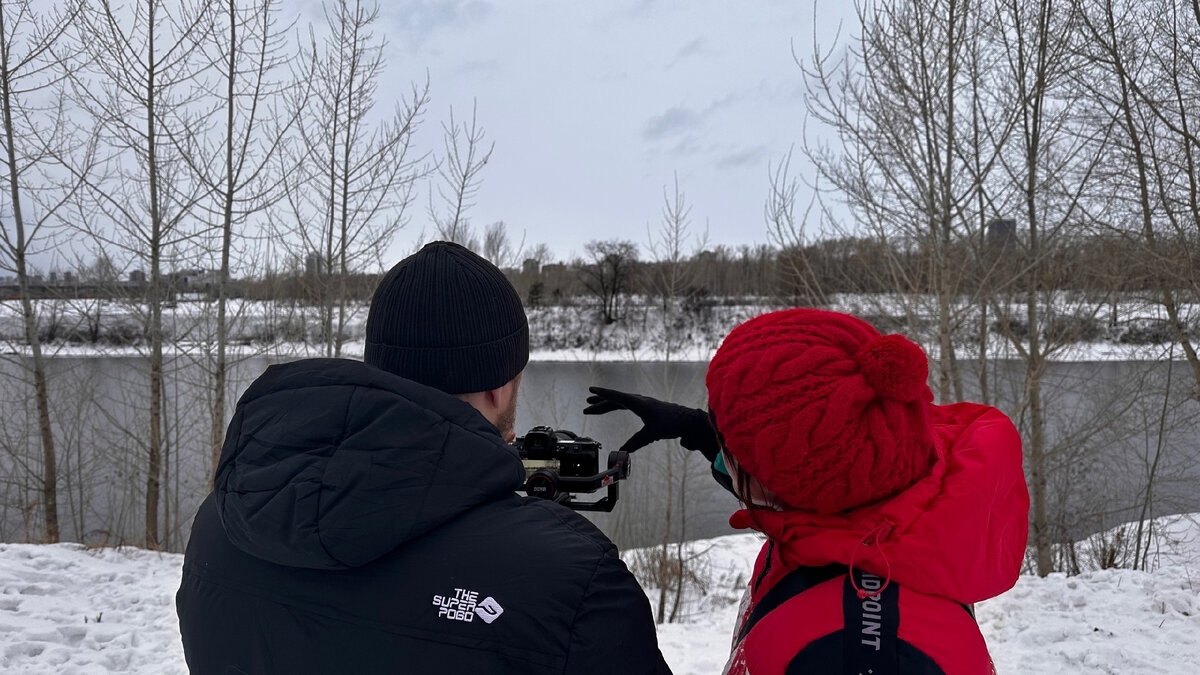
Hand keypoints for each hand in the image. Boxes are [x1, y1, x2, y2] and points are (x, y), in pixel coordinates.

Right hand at [583, 386, 719, 459]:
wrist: (687, 420)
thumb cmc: (671, 424)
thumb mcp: (652, 434)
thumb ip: (636, 443)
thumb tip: (622, 452)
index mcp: (639, 403)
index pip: (616, 397)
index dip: (602, 394)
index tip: (590, 390)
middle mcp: (639, 400)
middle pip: (615, 400)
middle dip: (600, 403)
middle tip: (586, 406)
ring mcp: (643, 403)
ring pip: (620, 402)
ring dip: (606, 405)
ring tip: (594, 408)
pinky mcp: (646, 408)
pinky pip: (626, 404)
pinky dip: (616, 406)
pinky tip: (613, 408)